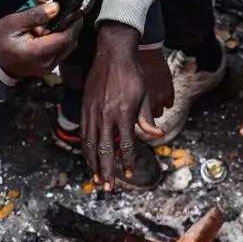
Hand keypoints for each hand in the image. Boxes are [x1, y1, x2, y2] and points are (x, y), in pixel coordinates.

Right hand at [0, 2, 79, 78]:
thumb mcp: (12, 23)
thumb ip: (35, 15)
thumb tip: (56, 7)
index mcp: (39, 53)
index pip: (66, 38)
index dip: (74, 23)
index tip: (76, 10)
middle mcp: (48, 63)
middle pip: (70, 43)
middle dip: (72, 26)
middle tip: (68, 10)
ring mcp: (48, 68)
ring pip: (67, 48)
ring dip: (66, 32)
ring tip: (57, 18)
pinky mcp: (47, 68)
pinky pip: (60, 52)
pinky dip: (60, 39)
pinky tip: (50, 30)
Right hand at [83, 23, 169, 188]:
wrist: (113, 53)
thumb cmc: (132, 75)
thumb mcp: (144, 96)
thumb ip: (147, 119)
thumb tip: (158, 135)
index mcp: (123, 113)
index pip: (126, 144)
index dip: (128, 161)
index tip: (130, 174)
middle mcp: (106, 115)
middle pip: (104, 150)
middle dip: (107, 171)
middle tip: (109, 188)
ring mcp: (93, 111)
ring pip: (91, 144)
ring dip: (94, 164)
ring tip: (97, 179)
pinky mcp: (86, 108)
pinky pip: (85, 134)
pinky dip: (87, 149)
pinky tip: (89, 159)